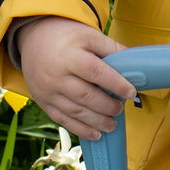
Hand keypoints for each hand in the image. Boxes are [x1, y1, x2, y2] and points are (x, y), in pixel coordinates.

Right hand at [15, 16, 134, 139]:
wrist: (33, 38)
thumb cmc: (65, 37)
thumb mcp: (88, 35)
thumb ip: (111, 49)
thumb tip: (136, 65)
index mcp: (68, 56)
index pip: (95, 72)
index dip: (115, 84)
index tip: (131, 92)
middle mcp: (55, 75)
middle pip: (85, 96)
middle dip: (107, 106)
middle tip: (120, 109)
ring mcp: (47, 91)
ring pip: (75, 111)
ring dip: (97, 122)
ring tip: (112, 124)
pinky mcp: (43, 102)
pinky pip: (62, 120)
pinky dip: (80, 130)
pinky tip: (96, 134)